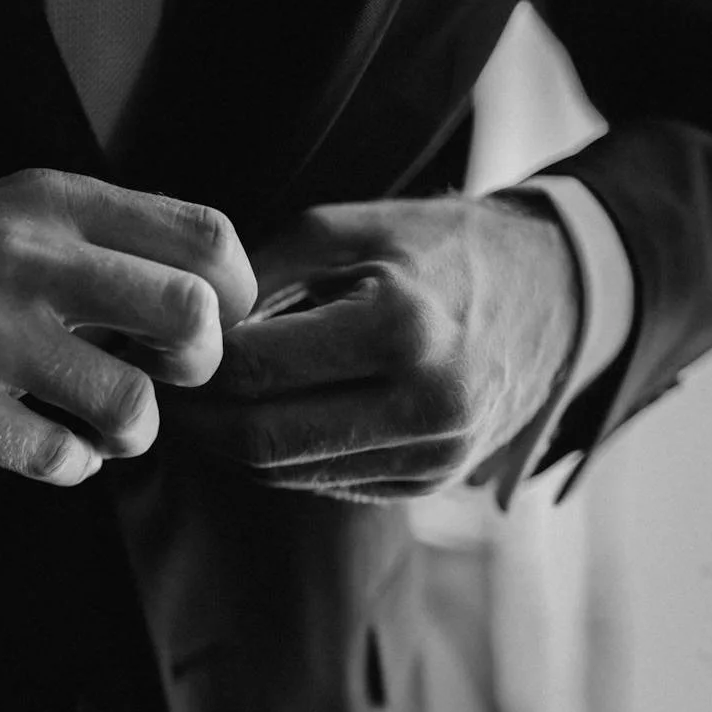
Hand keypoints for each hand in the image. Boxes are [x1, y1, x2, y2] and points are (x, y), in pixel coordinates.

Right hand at [0, 168, 255, 485]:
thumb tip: (200, 296)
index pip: (201, 236)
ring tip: (96, 424)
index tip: (212, 323)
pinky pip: (63, 461)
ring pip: (134, 406)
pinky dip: (70, 466)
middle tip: (162, 376)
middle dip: (200, 364)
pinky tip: (42, 446)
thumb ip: (90, 239)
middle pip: (191, 315)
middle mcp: (22, 258)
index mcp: (45, 200)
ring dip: (131, 433)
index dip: (235, 293)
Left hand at [156, 195, 578, 500]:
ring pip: (283, 472)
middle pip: (259, 440)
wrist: (558, 292)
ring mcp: (432, 456)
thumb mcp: (350, 227)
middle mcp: (423, 407)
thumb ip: (259, 271)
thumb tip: (184, 323)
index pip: (253, 371)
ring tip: (197, 399)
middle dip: (194, 418)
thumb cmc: (442, 247)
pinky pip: (322, 481)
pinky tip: (260, 416)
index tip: (153, 345)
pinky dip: (278, 454)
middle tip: (158, 388)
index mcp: (402, 329)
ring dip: (226, 442)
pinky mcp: (429, 483)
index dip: (188, 365)